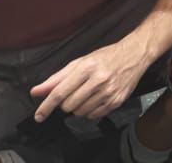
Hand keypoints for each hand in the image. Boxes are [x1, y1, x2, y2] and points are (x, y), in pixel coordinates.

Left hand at [30, 34, 151, 122]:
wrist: (134, 55)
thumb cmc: (105, 57)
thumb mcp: (80, 62)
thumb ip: (57, 78)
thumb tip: (37, 92)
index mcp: (87, 67)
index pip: (60, 92)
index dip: (47, 106)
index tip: (39, 115)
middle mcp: (98, 80)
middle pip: (69, 105)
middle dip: (66, 103)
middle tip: (74, 92)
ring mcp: (108, 92)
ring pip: (80, 112)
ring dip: (78, 107)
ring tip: (87, 94)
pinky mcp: (116, 101)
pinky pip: (93, 116)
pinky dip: (89, 111)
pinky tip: (96, 99)